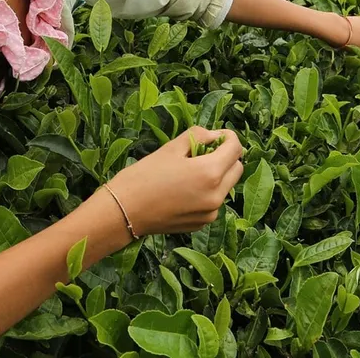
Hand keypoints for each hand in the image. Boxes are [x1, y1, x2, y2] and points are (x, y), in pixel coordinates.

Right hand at [106, 128, 243, 236]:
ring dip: (217, 175)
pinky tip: (184, 190)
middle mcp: (216, 196)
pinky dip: (206, 192)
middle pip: (236, 169)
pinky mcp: (201, 224)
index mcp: (210, 173)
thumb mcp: (170, 148)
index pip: (236, 148)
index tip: (216, 135)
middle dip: (226, 157)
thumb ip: (198, 136)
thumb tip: (215, 136)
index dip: (228, 137)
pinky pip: (213, 202)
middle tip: (203, 152)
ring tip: (190, 172)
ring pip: (226, 187)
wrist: (123, 212)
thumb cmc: (143, 176)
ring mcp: (210, 213)